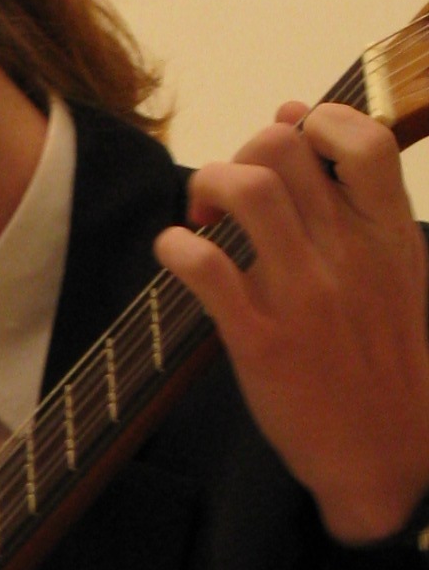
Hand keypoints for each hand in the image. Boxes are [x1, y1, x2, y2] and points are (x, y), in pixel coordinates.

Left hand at [153, 101, 428, 541]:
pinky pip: (205, 266)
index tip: (288, 142)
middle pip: (283, 148)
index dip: (313, 121)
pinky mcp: (260, 338)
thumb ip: (351, 197)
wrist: (387, 454)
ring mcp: (305, 294)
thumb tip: (293, 115)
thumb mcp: (393, 269)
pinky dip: (176, 246)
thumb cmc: (382, 354)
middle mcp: (349, 254)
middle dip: (242, 152)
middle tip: (229, 193)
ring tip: (202, 215)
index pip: (360, 138)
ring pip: (247, 189)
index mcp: (389, 235)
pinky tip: (176, 253)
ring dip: (208, 185)